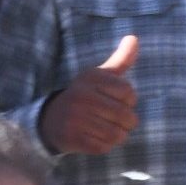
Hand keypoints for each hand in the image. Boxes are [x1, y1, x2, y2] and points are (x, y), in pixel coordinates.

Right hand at [39, 36, 138, 154]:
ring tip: (109, 129)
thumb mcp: (100, 76)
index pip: (128, 92)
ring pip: (117, 134)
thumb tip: (134, 38)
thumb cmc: (85, 96)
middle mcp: (82, 96)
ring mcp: (77, 118)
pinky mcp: (74, 138)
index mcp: (90, 78)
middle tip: (118, 120)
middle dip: (127, 121)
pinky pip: (104, 147)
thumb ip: (121, 59)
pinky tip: (97, 138)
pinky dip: (106, 145)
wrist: (51, 120)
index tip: (118, 100)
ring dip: (118, 135)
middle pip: (125, 115)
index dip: (129, 100)